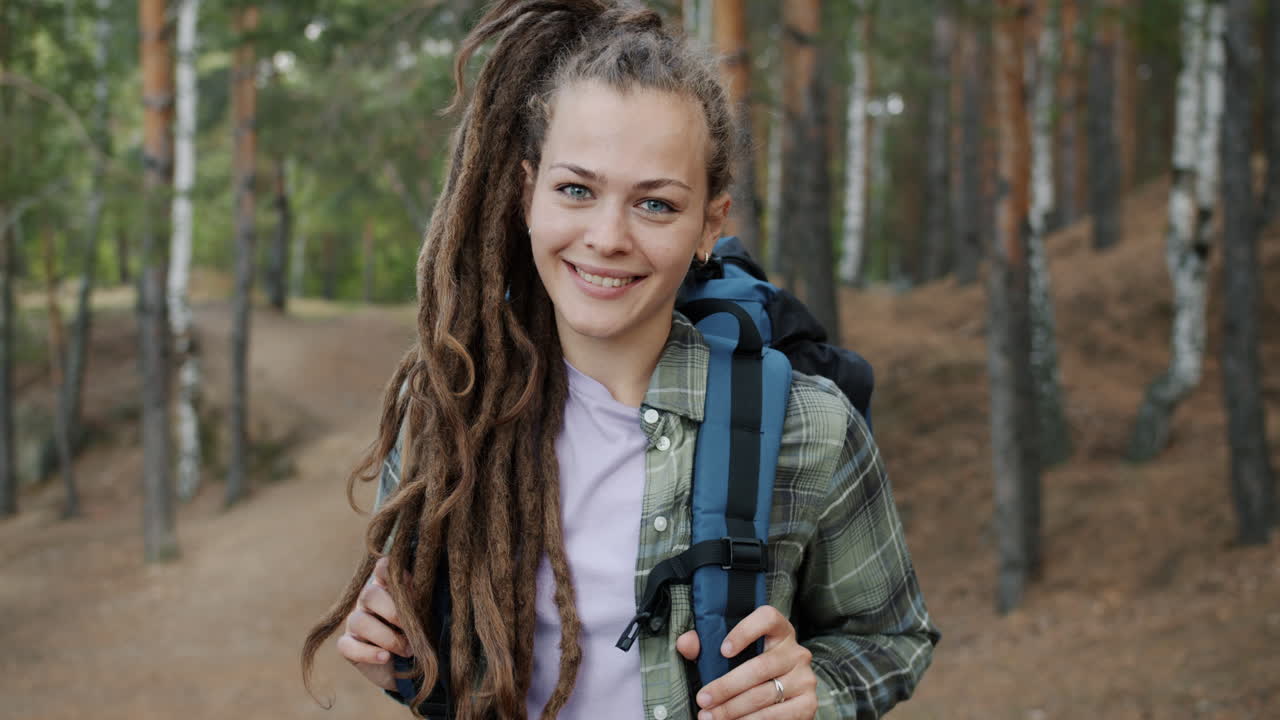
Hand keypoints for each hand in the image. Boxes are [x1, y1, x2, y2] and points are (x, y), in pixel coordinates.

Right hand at [336, 557, 413, 690]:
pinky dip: (369, 653)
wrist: (410, 669)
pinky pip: (348, 645)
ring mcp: (354, 623)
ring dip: (386, 637)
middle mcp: (367, 602)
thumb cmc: (419, 636)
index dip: (388, 571)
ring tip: (406, 650)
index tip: (404, 578)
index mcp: (387, 588)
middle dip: (392, 612)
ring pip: (359, 621)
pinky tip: (386, 657)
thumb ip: (419, 601)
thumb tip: (416, 585)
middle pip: (369, 594)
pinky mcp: (347, 645)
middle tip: (411, 629)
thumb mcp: (423, 617)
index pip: (382, 570)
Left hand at [675, 606, 817, 719]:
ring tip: (710, 717)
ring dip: (733, 710)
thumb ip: (706, 645)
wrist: (785, 695)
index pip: (767, 618)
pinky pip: (777, 716)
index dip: (745, 631)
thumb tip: (685, 643)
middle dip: (726, 687)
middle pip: (759, 667)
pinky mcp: (807, 704)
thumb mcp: (731, 653)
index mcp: (779, 630)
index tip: (722, 650)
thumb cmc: (752, 667)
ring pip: (764, 695)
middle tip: (703, 700)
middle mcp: (796, 652)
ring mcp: (805, 679)